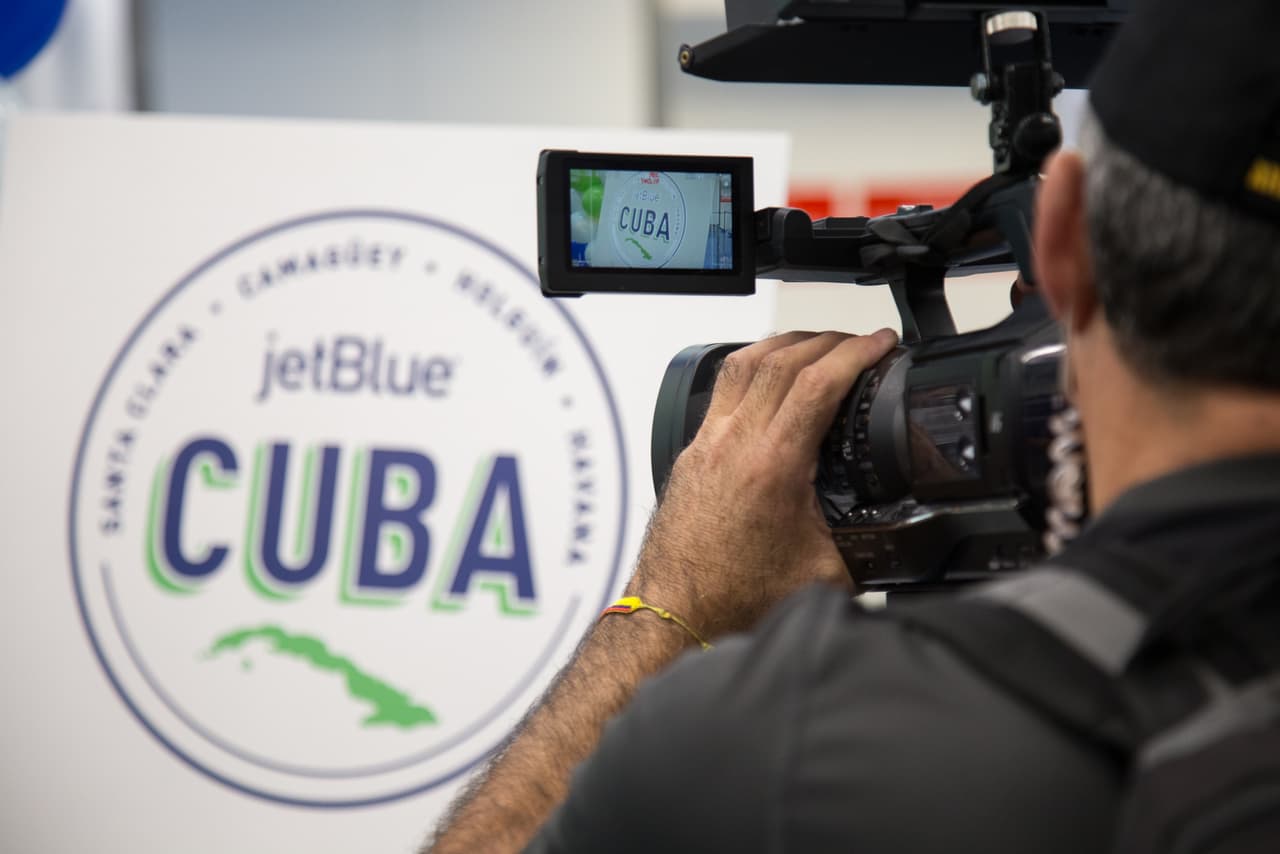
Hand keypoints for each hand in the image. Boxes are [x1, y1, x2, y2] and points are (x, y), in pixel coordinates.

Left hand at [626, 329, 898, 638]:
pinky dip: (754, 368)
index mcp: (772, 466)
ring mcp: (707, 444)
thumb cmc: (733, 600)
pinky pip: (722, 389)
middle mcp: (733, 444)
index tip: (882, 344)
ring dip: (787, 344)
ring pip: (744, 364)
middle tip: (861, 343)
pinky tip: (769, 380)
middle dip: (830, 340)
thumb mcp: (828, 573)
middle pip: (782, 359)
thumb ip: (872, 543)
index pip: (818, 382)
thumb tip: (909, 532)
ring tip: (819, 346)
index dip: (858, 353)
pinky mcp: (692, 453)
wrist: (676, 616)